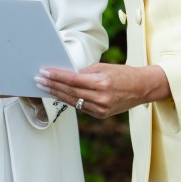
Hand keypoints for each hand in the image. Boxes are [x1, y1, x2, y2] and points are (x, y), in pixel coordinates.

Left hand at [33, 62, 169, 117]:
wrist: (142, 88)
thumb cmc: (122, 74)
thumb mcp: (103, 67)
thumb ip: (84, 71)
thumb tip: (65, 73)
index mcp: (101, 83)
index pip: (72, 80)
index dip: (56, 76)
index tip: (44, 72)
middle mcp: (101, 97)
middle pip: (70, 91)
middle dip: (52, 85)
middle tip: (39, 80)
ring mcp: (101, 108)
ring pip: (73, 101)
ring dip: (57, 94)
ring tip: (45, 87)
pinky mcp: (101, 114)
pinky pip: (81, 107)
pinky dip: (69, 100)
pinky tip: (59, 95)